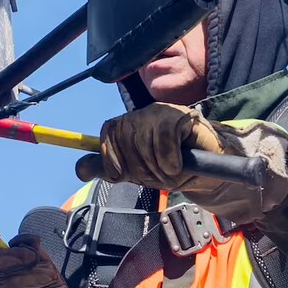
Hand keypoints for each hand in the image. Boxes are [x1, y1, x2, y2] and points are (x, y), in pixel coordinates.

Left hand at [75, 103, 225, 191]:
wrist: (207, 174)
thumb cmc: (172, 170)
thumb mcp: (136, 173)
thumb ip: (109, 169)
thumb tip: (80, 169)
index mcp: (130, 125)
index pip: (108, 130)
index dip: (110, 155)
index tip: (120, 175)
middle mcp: (143, 115)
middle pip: (124, 137)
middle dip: (138, 167)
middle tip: (155, 174)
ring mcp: (163, 112)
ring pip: (143, 139)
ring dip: (156, 167)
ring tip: (169, 171)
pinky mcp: (182, 115)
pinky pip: (164, 138)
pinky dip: (169, 159)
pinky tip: (178, 164)